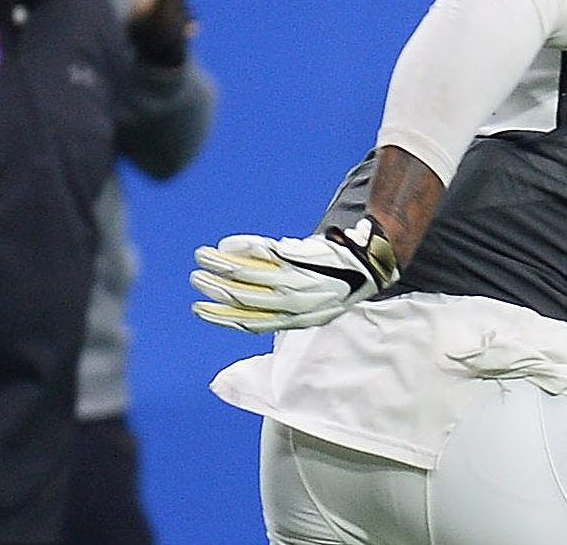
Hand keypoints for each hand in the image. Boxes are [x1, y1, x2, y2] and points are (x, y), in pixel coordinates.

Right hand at [190, 217, 399, 332]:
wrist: (369, 264)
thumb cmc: (338, 285)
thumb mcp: (314, 309)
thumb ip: (282, 310)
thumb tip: (247, 316)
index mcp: (296, 319)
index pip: (252, 323)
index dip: (223, 318)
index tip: (199, 309)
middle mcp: (294, 302)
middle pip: (246, 297)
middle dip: (216, 288)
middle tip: (196, 278)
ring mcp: (298, 279)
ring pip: (251, 274)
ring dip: (222, 265)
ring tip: (203, 257)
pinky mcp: (302, 257)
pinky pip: (266, 253)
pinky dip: (244, 248)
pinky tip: (228, 243)